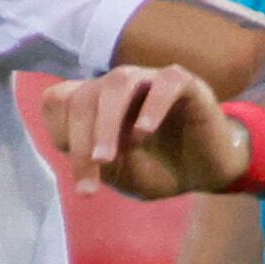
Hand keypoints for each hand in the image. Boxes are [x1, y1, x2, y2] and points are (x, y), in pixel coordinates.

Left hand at [43, 63, 241, 201]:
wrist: (206, 172)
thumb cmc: (159, 168)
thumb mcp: (119, 174)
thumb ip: (96, 161)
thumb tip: (80, 152)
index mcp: (95, 102)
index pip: (59, 101)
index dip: (61, 134)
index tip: (82, 174)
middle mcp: (118, 85)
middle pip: (85, 96)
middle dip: (81, 142)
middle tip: (90, 183)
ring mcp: (150, 80)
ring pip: (118, 83)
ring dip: (106, 123)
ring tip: (106, 159)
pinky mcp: (185, 83)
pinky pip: (165, 83)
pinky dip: (151, 106)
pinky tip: (144, 133)